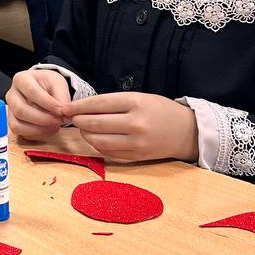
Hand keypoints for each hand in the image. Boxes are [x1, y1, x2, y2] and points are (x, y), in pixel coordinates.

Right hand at [5, 69, 69, 138]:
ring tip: (55, 126)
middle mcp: (11, 95)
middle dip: (43, 118)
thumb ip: (62, 95)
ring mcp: (10, 111)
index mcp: (21, 80)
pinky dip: (38, 135)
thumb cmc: (47, 84)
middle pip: (21, 110)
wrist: (42, 89)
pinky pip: (22, 134)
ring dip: (39, 129)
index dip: (47, 103)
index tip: (61, 110)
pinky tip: (50, 129)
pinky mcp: (13, 123)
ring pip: (18, 125)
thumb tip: (63, 112)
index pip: (31, 92)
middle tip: (59, 120)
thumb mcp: (58, 83)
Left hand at [68, 92, 198, 162]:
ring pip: (99, 140)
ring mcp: (136, 142)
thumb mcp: (140, 98)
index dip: (79, 106)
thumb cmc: (160, 110)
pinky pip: (108, 152)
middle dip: (78, 120)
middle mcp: (135, 123)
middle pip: (95, 123)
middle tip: (72, 118)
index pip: (99, 103)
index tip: (67, 107)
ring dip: (85, 134)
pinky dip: (97, 145)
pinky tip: (95, 138)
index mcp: (136, 102)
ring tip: (83, 128)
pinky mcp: (136, 156)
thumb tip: (85, 108)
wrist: (187, 131)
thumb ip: (115, 103)